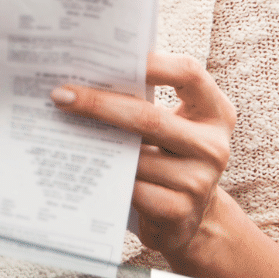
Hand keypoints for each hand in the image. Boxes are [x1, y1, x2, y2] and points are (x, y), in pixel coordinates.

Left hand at [50, 51, 234, 258]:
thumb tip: (89, 76)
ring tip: (62, 130)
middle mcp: (213, 145)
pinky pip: (132, 190)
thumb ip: (148, 101)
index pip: (188, 73)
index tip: (109, 57)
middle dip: (99, 104)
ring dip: (96, 144)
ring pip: (135, 157)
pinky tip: (86, 168)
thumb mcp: (173, 126)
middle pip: (150, 117)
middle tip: (62, 95)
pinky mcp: (180, 212)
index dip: (151, 62)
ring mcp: (200, 181)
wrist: (192, 219)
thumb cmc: (170, 158)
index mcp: (216, 113)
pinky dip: (107, 177)